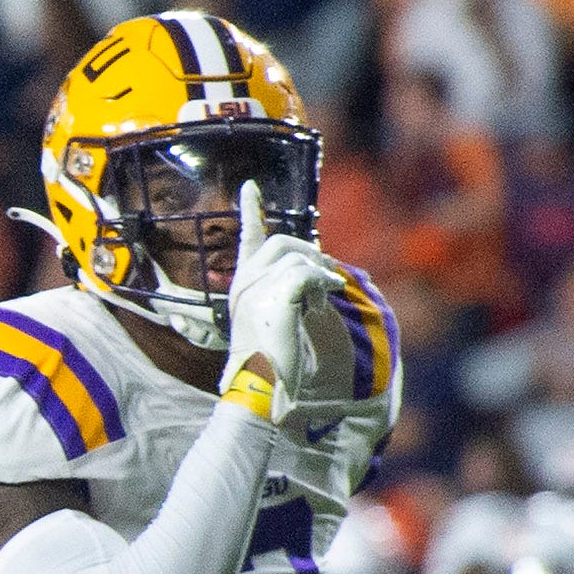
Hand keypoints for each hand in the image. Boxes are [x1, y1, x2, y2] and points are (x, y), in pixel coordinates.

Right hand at [219, 181, 343, 426]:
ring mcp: (255, 289)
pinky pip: (306, 274)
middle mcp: (244, 283)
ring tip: (328, 294)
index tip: (250, 187)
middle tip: (326, 276)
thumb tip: (322, 272)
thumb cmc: (270, 362)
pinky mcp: (274, 296)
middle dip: (310, 252)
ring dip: (319, 272)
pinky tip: (330, 293)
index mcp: (243, 286)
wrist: (260, 386)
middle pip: (282, 242)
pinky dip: (323, 281)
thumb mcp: (277, 319)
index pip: (248, 240)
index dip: (250, 211)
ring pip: (297, 258)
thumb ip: (292, 292)